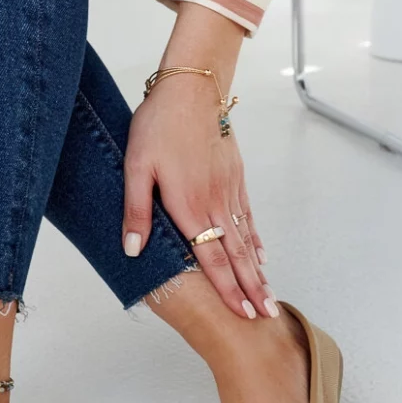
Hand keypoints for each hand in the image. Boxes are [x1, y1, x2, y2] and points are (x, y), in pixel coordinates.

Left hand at [122, 5, 273, 319]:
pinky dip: (256, 239)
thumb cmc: (159, 125)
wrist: (191, 87)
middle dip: (251, 289)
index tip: (241, 313)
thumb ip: (136, 211)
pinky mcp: (235, 178)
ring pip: (246, 240)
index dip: (226, 289)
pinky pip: (248, 217)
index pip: (211, 259)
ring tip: (269, 295)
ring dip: (258, 271)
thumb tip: (133, 251)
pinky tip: (262, 255)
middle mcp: (214, 204)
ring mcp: (228, 191)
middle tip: (266, 315)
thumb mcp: (135, 168)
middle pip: (236, 256)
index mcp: (189, 207)